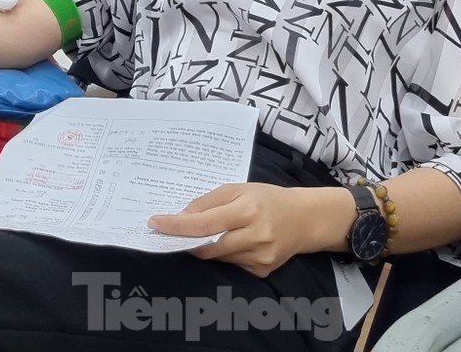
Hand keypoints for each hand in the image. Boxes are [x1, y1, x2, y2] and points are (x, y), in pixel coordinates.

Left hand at [147, 183, 351, 278]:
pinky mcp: (262, 271)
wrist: (305, 219)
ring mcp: (260, 258)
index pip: (204, 224)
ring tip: (217, 232)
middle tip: (174, 232)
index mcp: (248, 210)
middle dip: (187, 241)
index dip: (177, 226)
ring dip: (207, 246)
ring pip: (218, 257)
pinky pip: (231, 265)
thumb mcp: (240, 188)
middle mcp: (255, 236)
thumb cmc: (269, 199)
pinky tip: (237, 242)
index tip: (155, 223)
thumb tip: (182, 217)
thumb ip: (209, 202)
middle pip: (208, 247)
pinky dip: (225, 254)